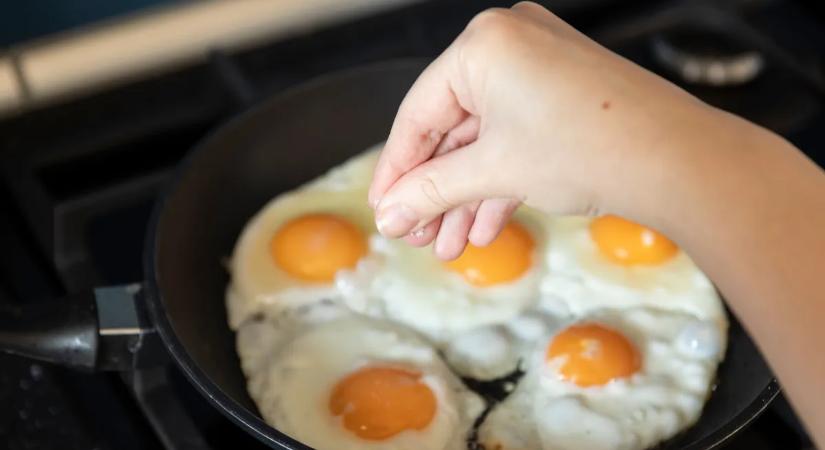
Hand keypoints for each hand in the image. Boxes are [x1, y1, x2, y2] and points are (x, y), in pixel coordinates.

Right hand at [368, 1, 719, 258]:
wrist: (680, 163)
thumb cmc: (590, 148)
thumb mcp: (494, 171)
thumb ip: (432, 191)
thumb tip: (390, 213)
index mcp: (484, 45)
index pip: (418, 113)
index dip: (396, 170)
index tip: (383, 209)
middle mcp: (510, 45)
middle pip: (451, 129)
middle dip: (436, 191)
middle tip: (417, 234)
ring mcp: (540, 68)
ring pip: (484, 140)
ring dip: (466, 196)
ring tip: (450, 245)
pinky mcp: (563, 95)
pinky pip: (516, 137)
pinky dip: (500, 182)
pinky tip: (485, 229)